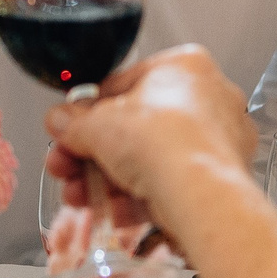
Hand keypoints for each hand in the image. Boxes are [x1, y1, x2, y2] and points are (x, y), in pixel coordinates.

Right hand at [42, 46, 260, 230]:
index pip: (124, 85)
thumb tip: (59, 120)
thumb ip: (72, 121)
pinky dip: (137, 199)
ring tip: (79, 194)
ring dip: (107, 180)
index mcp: (184, 67)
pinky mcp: (217, 180)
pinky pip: (168, 184)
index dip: (88, 112)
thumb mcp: (97, 124)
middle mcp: (208, 99)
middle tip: (66, 164)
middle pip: (134, 128)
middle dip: (92, 153)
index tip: (68, 130)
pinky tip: (112, 211)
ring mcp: (216, 142)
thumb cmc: (164, 140)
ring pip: (149, 160)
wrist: (198, 192)